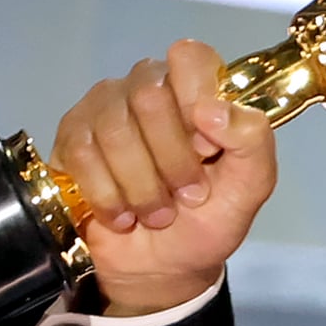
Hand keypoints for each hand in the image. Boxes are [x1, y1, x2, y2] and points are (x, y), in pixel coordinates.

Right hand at [50, 39, 277, 314]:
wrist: (161, 268)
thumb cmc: (206, 221)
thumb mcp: (250, 189)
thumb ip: (254, 142)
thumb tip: (214, 109)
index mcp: (197, 91)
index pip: (191, 58)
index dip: (197, 101)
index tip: (208, 149)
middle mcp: (148, 87)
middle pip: (150, 96)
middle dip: (173, 161)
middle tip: (187, 195)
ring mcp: (105, 107)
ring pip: (115, 128)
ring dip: (142, 187)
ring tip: (156, 213)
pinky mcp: (71, 136)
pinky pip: (82, 153)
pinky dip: (108, 196)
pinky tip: (122, 215)